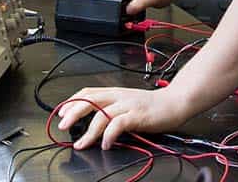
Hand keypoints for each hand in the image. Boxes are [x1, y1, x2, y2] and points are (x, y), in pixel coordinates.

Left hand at [55, 86, 190, 149]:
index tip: (61, 113)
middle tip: (63, 126)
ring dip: (88, 131)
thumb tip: (95, 123)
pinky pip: (118, 124)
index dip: (72, 102)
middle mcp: (119, 96)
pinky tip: (105, 144)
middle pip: (90, 100)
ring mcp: (128, 105)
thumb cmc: (153, 106)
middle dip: (73, 113)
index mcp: (116, 93)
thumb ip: (113, 110)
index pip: (88, 92)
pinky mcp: (137, 115)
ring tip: (81, 143)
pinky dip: (109, 135)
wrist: (175, 102)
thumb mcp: (128, 103)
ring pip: (101, 114)